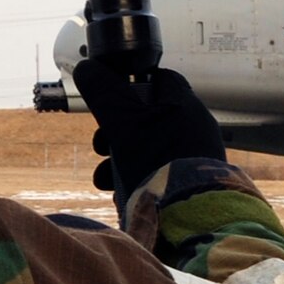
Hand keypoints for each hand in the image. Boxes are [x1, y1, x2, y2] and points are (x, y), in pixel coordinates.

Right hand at [70, 59, 226, 208]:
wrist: (190, 215)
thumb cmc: (157, 161)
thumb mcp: (123, 121)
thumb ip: (103, 93)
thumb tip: (86, 68)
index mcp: (184, 105)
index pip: (159, 79)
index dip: (131, 84)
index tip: (110, 99)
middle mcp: (195, 128)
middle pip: (148, 118)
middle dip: (116, 132)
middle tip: (101, 146)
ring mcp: (196, 157)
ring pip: (150, 149)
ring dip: (121, 161)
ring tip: (105, 179)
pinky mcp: (193, 184)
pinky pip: (160, 174)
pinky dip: (139, 181)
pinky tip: (123, 196)